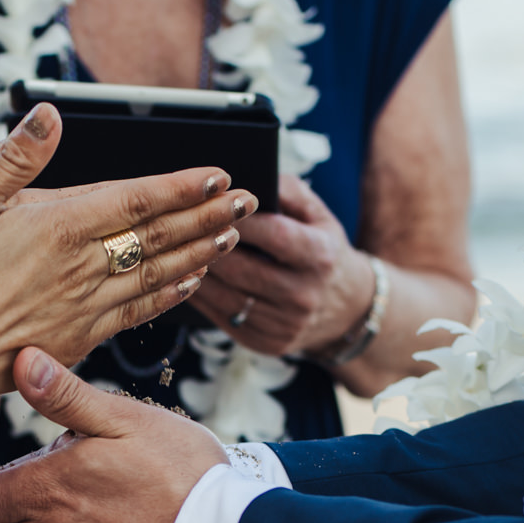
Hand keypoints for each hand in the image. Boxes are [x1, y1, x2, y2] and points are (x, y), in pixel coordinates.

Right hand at [0, 104, 257, 392]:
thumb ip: (12, 158)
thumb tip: (50, 114)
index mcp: (58, 227)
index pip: (137, 200)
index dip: (182, 187)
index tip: (220, 176)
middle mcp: (83, 268)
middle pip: (160, 237)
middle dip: (208, 217)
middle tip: (249, 201)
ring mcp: (85, 307)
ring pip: (158, 275)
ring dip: (198, 253)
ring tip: (230, 236)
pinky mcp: (79, 339)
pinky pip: (138, 313)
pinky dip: (170, 294)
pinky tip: (190, 284)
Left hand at [189, 175, 374, 357]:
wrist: (347, 309)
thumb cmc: (323, 251)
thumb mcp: (319, 216)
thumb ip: (288, 191)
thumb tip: (249, 179)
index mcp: (320, 257)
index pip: (273, 235)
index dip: (238, 219)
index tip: (211, 202)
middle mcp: (304, 294)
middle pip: (242, 269)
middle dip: (208, 246)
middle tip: (181, 227)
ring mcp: (285, 324)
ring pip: (226, 297)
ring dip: (198, 274)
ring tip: (176, 253)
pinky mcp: (267, 343)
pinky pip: (223, 318)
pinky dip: (202, 298)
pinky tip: (186, 279)